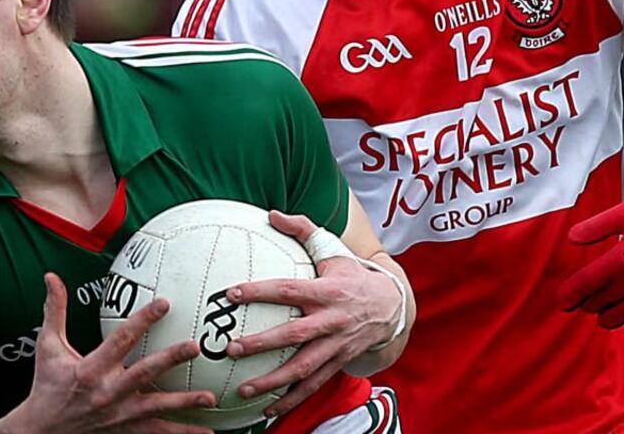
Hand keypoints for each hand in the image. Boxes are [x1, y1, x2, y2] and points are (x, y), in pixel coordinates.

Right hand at [0, 273, 215, 433]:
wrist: (43, 430)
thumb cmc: (47, 385)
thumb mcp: (48, 346)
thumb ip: (54, 310)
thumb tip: (51, 277)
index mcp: (91, 369)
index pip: (121, 339)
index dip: (142, 320)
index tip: (164, 303)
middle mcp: (108, 392)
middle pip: (144, 373)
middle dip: (170, 359)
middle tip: (195, 347)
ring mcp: (119, 414)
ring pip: (156, 406)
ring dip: (184, 402)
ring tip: (210, 397)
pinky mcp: (126, 429)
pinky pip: (157, 432)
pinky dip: (182, 432)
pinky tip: (207, 430)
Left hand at [222, 211, 401, 417]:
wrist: (392, 307)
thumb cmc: (352, 275)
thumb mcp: (332, 249)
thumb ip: (302, 228)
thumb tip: (271, 213)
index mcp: (327, 291)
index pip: (289, 290)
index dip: (260, 291)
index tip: (231, 293)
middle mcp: (332, 321)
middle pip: (295, 335)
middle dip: (262, 343)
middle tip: (231, 349)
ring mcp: (336, 346)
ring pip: (303, 368)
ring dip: (273, 381)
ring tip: (244, 389)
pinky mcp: (338, 363)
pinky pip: (313, 385)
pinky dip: (291, 399)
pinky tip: (267, 410)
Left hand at [558, 193, 623, 328]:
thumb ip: (595, 227)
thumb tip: (571, 239)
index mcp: (621, 260)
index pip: (584, 285)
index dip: (568, 295)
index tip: (561, 301)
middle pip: (598, 303)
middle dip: (585, 303)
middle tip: (581, 300)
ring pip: (618, 317)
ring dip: (605, 314)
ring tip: (601, 307)